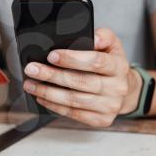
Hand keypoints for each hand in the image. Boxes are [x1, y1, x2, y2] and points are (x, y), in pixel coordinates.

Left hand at [23, 28, 141, 126]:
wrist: (125, 90)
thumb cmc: (111, 65)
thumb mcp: (112, 45)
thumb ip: (104, 36)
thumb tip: (92, 37)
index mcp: (119, 66)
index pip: (95, 61)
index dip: (72, 59)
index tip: (51, 56)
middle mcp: (117, 88)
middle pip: (80, 81)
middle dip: (52, 75)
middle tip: (32, 69)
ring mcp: (109, 106)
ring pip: (74, 100)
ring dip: (48, 92)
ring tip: (30, 84)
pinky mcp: (100, 120)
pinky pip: (73, 113)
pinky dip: (54, 105)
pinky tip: (41, 97)